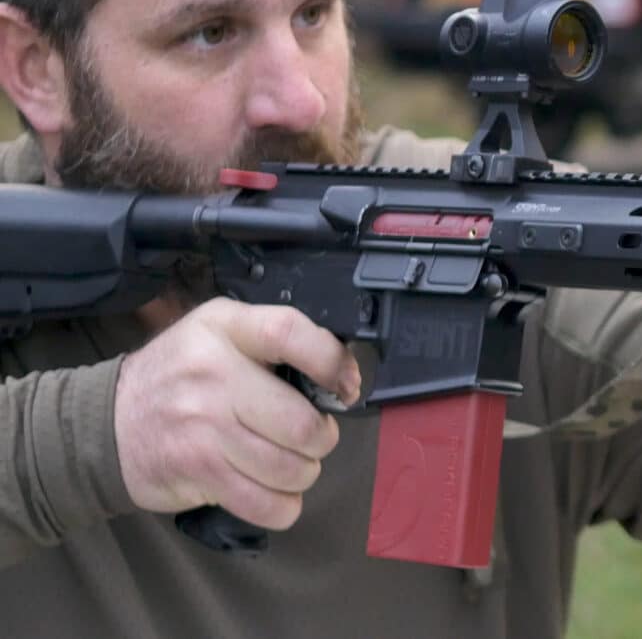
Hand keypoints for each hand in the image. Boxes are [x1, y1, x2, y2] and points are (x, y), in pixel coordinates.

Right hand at [113, 298, 360, 529]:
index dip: (332, 362)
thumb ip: (273, 338)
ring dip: (303, 474)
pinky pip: (266, 504)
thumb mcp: (218, 331)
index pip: (290, 332)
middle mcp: (213, 374)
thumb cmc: (180, 374)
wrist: (104, 422)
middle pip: (302, 422)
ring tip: (290, 464)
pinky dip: (283, 506)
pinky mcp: (198, 472)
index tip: (345, 386)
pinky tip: (273, 492)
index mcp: (225, 328)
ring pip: (290, 468)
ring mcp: (204, 427)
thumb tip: (341, 374)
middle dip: (321, 439)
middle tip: (312, 439)